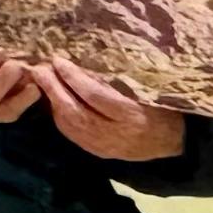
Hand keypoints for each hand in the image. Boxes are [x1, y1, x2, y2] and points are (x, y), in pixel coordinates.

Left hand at [36, 59, 185, 162]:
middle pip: (76, 112)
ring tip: (42, 80)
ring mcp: (105, 146)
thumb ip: (120, 80)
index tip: (58, 60)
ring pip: (70, 125)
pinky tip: (52, 100)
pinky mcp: (97, 152)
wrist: (172, 142)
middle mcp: (116, 134)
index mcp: (133, 116)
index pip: (95, 96)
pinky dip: (59, 115)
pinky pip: (71, 134)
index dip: (74, 78)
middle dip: (54, 89)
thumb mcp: (148, 91)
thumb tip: (86, 60)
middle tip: (39, 68)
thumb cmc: (161, 107)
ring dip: (52, 101)